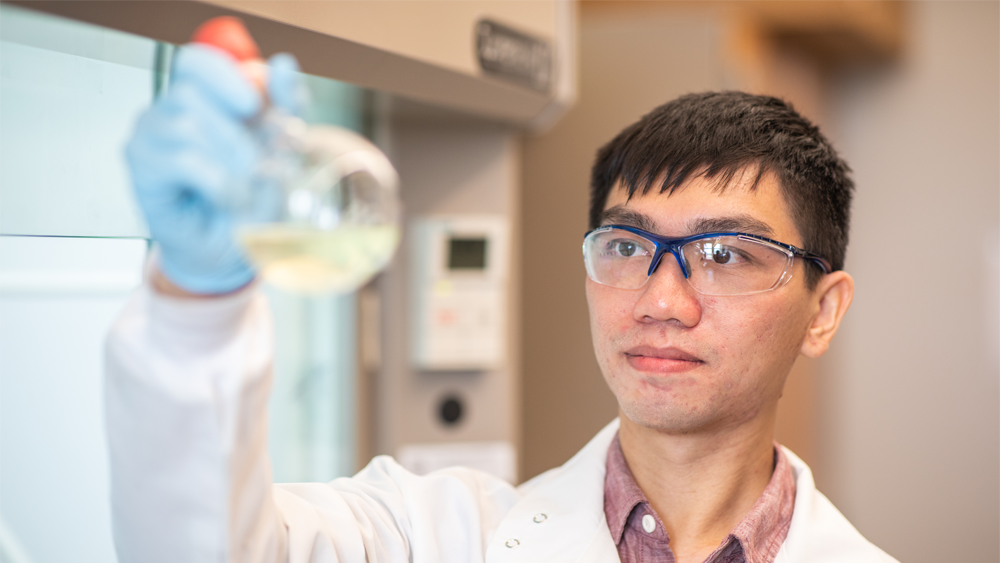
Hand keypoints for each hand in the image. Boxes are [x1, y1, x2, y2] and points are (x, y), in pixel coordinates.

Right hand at [125, 45, 302, 294]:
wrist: (235, 246)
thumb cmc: (253, 195)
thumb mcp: (282, 146)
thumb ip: (286, 103)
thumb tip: (282, 63)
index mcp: (203, 98)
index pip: (197, 61)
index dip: (224, 74)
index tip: (253, 105)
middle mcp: (169, 111)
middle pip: (190, 90)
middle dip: (235, 132)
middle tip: (257, 162)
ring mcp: (150, 137)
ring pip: (185, 123)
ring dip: (227, 158)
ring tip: (244, 185)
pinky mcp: (143, 168)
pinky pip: (182, 159)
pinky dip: (217, 181)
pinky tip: (228, 197)